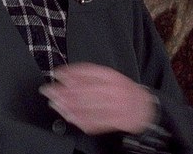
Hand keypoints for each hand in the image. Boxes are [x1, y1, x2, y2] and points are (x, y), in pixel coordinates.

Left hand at [39, 62, 155, 134]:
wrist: (143, 108)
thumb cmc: (123, 90)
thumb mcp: (111, 76)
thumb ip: (91, 75)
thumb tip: (67, 75)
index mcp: (112, 77)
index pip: (89, 72)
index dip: (70, 72)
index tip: (56, 73)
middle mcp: (113, 91)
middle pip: (84, 90)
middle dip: (63, 91)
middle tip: (48, 90)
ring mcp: (114, 107)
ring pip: (87, 107)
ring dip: (67, 106)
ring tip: (54, 103)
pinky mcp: (113, 121)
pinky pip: (93, 121)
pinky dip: (78, 119)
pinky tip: (67, 115)